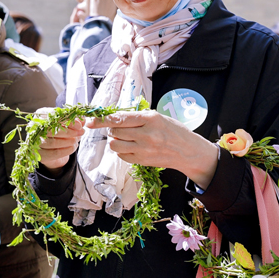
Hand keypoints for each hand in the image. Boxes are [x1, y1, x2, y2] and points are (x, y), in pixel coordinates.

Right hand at [36, 109, 84, 172]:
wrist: (50, 148)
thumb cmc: (58, 131)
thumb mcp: (67, 123)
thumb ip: (74, 121)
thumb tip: (83, 120)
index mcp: (40, 115)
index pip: (52, 115)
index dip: (67, 120)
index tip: (79, 125)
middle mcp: (33, 127)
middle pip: (52, 129)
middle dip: (70, 131)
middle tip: (81, 132)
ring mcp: (34, 142)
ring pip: (53, 143)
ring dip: (68, 141)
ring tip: (76, 140)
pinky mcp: (38, 154)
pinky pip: (54, 154)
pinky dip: (66, 151)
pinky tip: (73, 147)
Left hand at [86, 111, 218, 188]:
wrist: (188, 151)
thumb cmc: (173, 131)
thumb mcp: (158, 117)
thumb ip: (137, 117)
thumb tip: (114, 117)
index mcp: (150, 119)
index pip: (119, 118)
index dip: (101, 120)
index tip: (90, 121)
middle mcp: (146, 134)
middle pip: (114, 132)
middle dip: (112, 129)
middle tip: (119, 128)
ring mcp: (144, 149)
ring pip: (115, 145)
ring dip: (115, 140)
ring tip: (125, 138)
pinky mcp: (142, 160)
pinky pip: (121, 155)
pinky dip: (121, 150)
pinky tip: (130, 146)